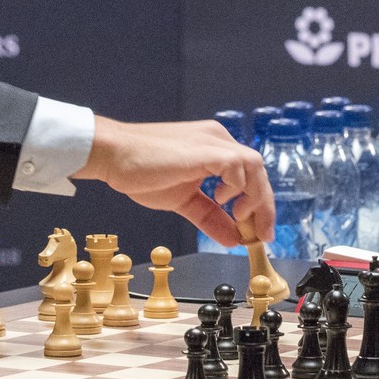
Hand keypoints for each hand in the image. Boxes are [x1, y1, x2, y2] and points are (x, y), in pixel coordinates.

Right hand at [73, 116, 273, 247]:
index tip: (257, 231)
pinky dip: (238, 188)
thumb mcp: (184, 201)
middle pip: (258, 171)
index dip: (258, 204)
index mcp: (214, 149)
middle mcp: (218, 140)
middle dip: (264, 207)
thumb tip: (233, 239)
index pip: (249, 174)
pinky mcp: (206, 149)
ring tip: (240, 217)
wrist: (114, 155)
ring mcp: (213, 142)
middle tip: (262, 236)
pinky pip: (239, 165)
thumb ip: (210, 217)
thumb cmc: (142, 172)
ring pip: (255, 166)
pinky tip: (222, 200)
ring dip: (255, 198)